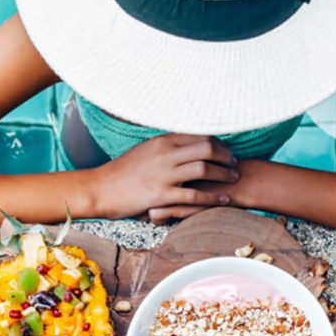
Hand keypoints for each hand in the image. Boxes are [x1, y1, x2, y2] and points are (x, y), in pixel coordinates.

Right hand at [89, 134, 238, 223]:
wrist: (100, 189)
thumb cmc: (121, 172)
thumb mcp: (144, 151)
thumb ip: (165, 147)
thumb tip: (184, 145)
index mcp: (161, 141)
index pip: (198, 136)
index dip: (218, 143)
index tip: (226, 151)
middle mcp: (164, 154)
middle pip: (206, 148)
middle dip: (225, 156)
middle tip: (234, 163)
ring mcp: (163, 174)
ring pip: (204, 169)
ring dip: (223, 174)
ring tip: (233, 179)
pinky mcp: (161, 195)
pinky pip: (194, 195)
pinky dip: (212, 197)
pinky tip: (223, 200)